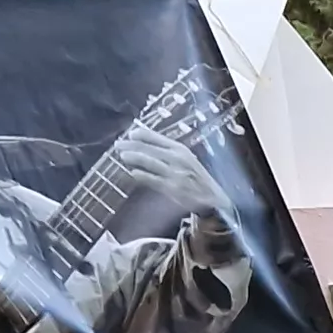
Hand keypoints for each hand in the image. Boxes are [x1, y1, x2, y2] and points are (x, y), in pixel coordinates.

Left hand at [97, 130, 226, 238]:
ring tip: (122, 155)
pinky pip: (154, 180)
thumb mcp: (187, 159)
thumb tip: (144, 144)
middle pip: (150, 149)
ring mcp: (175, 174)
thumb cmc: (197, 177)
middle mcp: (178, 159)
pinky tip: (133, 173)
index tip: (130, 134)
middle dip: (132, 145)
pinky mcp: (173, 189)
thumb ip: (168, 151)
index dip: (142, 134)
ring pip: (151, 162)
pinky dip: (143, 176)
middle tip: (118, 144)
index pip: (157, 138)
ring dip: (135, 157)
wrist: (213, 198)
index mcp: (181, 149)